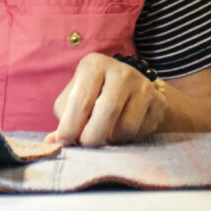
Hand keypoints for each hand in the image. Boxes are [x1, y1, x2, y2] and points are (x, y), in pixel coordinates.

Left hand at [46, 53, 167, 146]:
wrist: (129, 90)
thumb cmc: (92, 96)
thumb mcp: (74, 100)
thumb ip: (64, 119)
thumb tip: (52, 142)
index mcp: (94, 64)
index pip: (81, 99)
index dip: (71, 125)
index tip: (64, 141)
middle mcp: (122, 70)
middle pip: (108, 111)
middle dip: (93, 136)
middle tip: (86, 146)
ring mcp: (143, 85)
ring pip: (126, 126)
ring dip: (111, 141)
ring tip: (104, 137)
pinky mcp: (159, 102)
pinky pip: (141, 132)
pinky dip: (127, 141)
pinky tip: (121, 132)